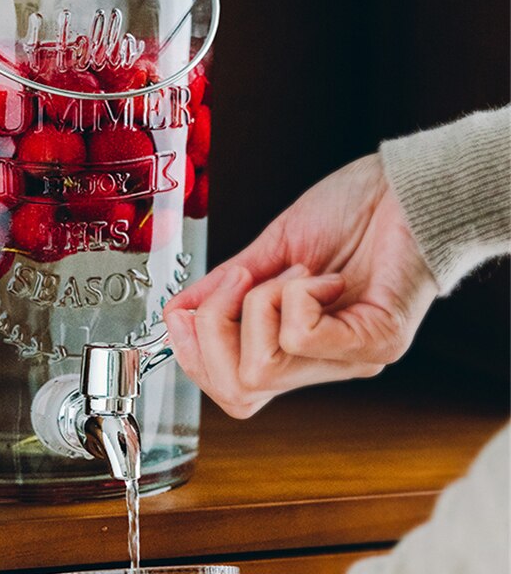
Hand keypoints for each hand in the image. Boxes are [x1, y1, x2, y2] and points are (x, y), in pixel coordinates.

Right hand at [163, 154, 437, 417]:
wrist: (405, 188)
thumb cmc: (348, 213)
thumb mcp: (270, 250)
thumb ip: (223, 287)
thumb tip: (176, 313)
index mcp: (292, 347)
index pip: (232, 390)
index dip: (193, 355)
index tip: (187, 308)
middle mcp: (319, 365)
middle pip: (239, 392)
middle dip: (213, 330)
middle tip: (237, 282)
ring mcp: (349, 359)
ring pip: (262, 368)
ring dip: (257, 304)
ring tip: (291, 272)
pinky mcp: (378, 342)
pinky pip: (302, 336)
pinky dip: (294, 295)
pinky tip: (320, 275)